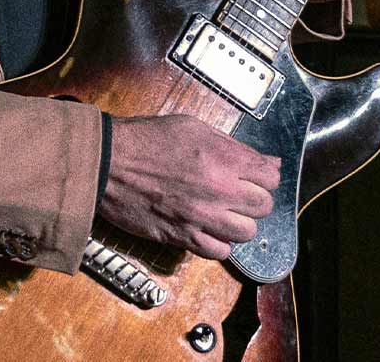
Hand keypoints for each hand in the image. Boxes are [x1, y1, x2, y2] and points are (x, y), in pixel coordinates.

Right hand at [98, 114, 280, 259]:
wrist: (108, 163)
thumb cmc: (146, 140)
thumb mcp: (193, 127)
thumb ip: (232, 146)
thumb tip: (264, 160)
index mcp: (223, 158)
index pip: (270, 176)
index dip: (267, 175)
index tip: (259, 176)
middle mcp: (218, 190)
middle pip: (263, 206)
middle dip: (256, 199)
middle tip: (242, 194)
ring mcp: (201, 217)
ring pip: (247, 233)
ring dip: (240, 223)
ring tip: (226, 214)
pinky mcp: (182, 237)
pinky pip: (219, 252)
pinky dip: (219, 243)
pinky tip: (210, 230)